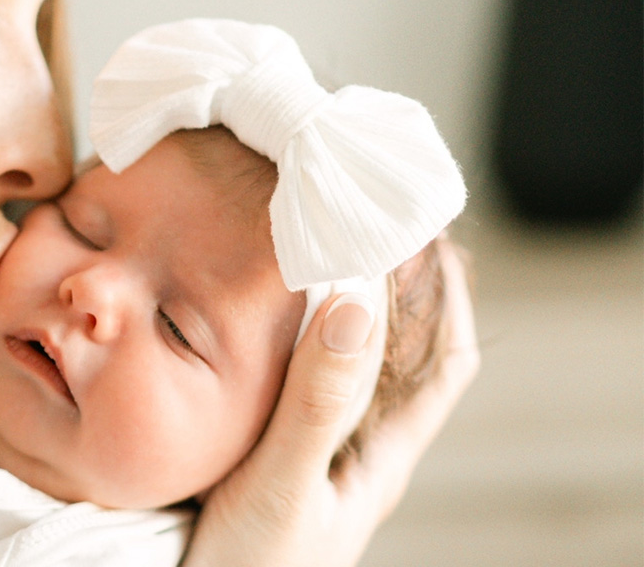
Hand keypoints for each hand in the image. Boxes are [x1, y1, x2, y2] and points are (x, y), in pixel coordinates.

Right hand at [183, 239, 478, 566]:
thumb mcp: (283, 482)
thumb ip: (316, 403)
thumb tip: (355, 305)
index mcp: (378, 457)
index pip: (443, 366)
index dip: (449, 300)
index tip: (429, 237)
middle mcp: (353, 452)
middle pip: (397, 358)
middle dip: (394, 291)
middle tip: (366, 226)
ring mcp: (312, 457)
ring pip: (343, 372)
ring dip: (341, 315)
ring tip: (315, 256)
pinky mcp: (266, 462)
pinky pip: (296, 389)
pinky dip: (292, 346)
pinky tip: (260, 328)